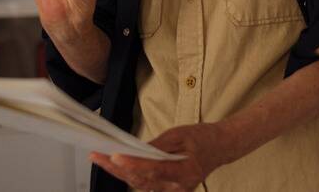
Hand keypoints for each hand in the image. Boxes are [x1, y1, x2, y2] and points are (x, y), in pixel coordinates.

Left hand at [90, 122, 231, 190]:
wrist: (220, 147)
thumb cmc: (202, 138)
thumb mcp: (181, 133)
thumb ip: (159, 145)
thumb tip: (135, 150)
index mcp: (186, 171)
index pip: (154, 169)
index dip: (134, 164)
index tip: (116, 156)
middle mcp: (179, 187)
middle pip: (142, 181)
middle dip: (117, 169)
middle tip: (98, 156)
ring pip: (140, 185)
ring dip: (119, 172)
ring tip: (100, 158)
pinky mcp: (169, 191)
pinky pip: (145, 185)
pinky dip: (129, 174)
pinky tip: (116, 165)